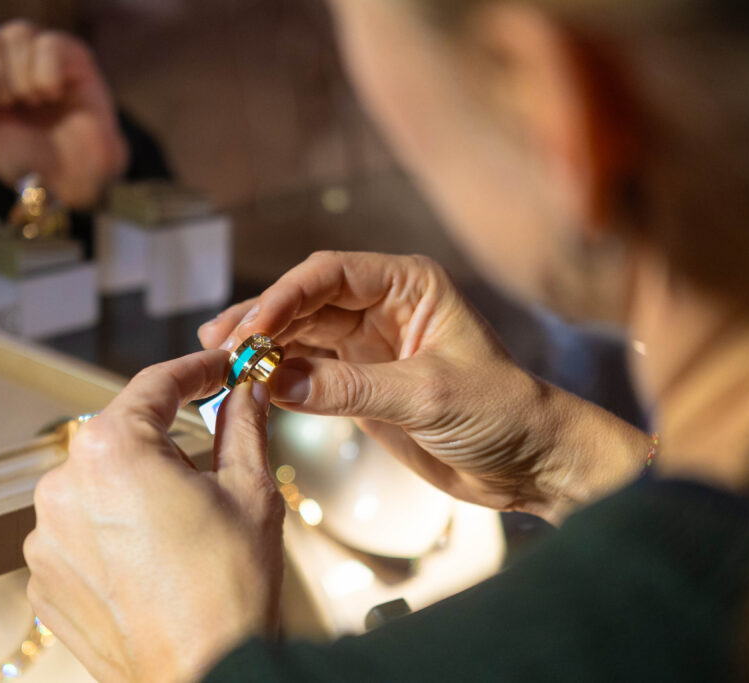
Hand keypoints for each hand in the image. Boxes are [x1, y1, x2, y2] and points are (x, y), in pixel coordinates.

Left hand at [0, 2, 127, 208]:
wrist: (69, 179)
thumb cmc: (24, 157)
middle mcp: (8, 53)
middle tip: (10, 106)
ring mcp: (42, 52)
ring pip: (18, 34)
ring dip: (21, 79)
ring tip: (34, 104)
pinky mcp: (75, 56)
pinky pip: (50, 45)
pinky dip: (46, 76)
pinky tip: (53, 95)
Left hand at [24, 351, 282, 682]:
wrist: (207, 678)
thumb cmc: (229, 591)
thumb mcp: (250, 490)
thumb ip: (242, 423)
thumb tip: (247, 388)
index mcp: (111, 450)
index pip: (155, 385)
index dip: (195, 371)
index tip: (219, 368)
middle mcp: (62, 486)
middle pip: (122, 436)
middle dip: (166, 443)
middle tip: (210, 474)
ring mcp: (44, 537)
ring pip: (99, 486)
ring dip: (134, 492)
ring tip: (180, 535)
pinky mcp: (43, 578)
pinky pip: (78, 533)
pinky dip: (110, 535)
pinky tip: (151, 563)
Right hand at [199, 251, 648, 522]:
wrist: (530, 462)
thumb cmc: (502, 412)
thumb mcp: (428, 396)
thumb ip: (351, 387)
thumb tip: (277, 381)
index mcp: (408, 286)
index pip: (329, 274)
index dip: (284, 295)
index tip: (251, 327)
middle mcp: (383, 307)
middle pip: (306, 302)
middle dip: (261, 320)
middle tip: (218, 343)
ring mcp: (367, 347)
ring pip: (301, 337)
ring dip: (263, 349)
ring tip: (219, 362)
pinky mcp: (359, 384)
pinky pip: (308, 373)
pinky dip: (279, 379)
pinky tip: (251, 386)